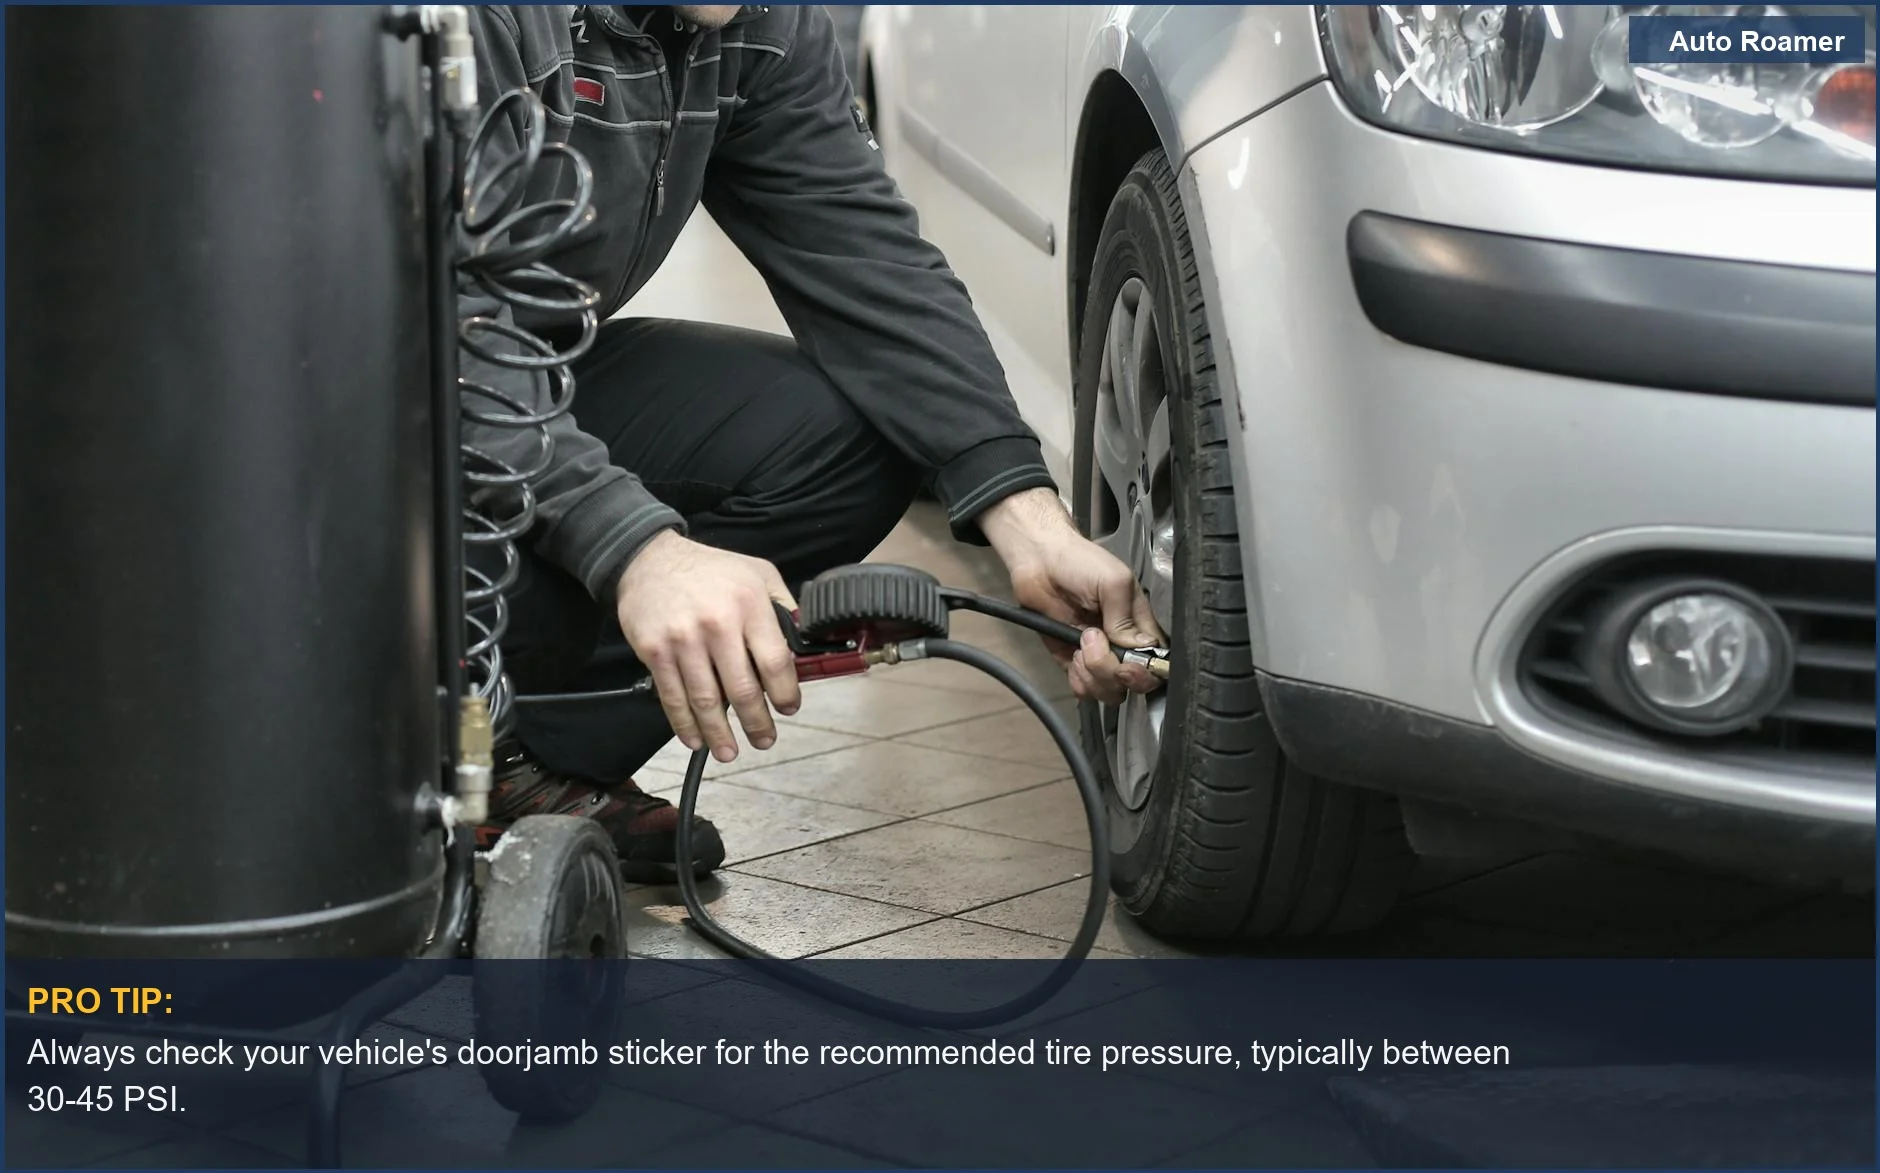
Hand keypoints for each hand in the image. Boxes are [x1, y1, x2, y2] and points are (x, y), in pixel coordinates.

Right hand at [614, 530, 800, 761]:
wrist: (648, 559)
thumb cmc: (710, 569)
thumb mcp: (758, 572)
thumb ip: (783, 606)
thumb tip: (803, 643)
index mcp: (749, 605)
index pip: (775, 662)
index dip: (785, 693)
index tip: (788, 708)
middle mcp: (717, 624)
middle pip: (742, 689)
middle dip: (756, 723)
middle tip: (764, 740)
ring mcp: (683, 640)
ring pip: (706, 700)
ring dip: (719, 733)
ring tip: (730, 752)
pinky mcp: (655, 652)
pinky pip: (673, 696)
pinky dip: (684, 724)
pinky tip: (695, 739)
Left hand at [978, 488, 1163, 705]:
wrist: (1039, 561)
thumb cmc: (1080, 562)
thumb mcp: (1113, 581)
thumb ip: (1126, 617)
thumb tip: (1138, 648)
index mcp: (1139, 625)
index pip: (1156, 662)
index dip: (1145, 671)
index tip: (1128, 664)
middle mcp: (1121, 645)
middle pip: (1132, 684)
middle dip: (1113, 672)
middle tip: (1094, 642)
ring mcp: (1097, 656)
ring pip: (1108, 691)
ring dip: (1093, 673)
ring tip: (1080, 642)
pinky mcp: (1072, 662)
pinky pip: (1083, 689)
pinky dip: (1079, 679)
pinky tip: (1072, 655)